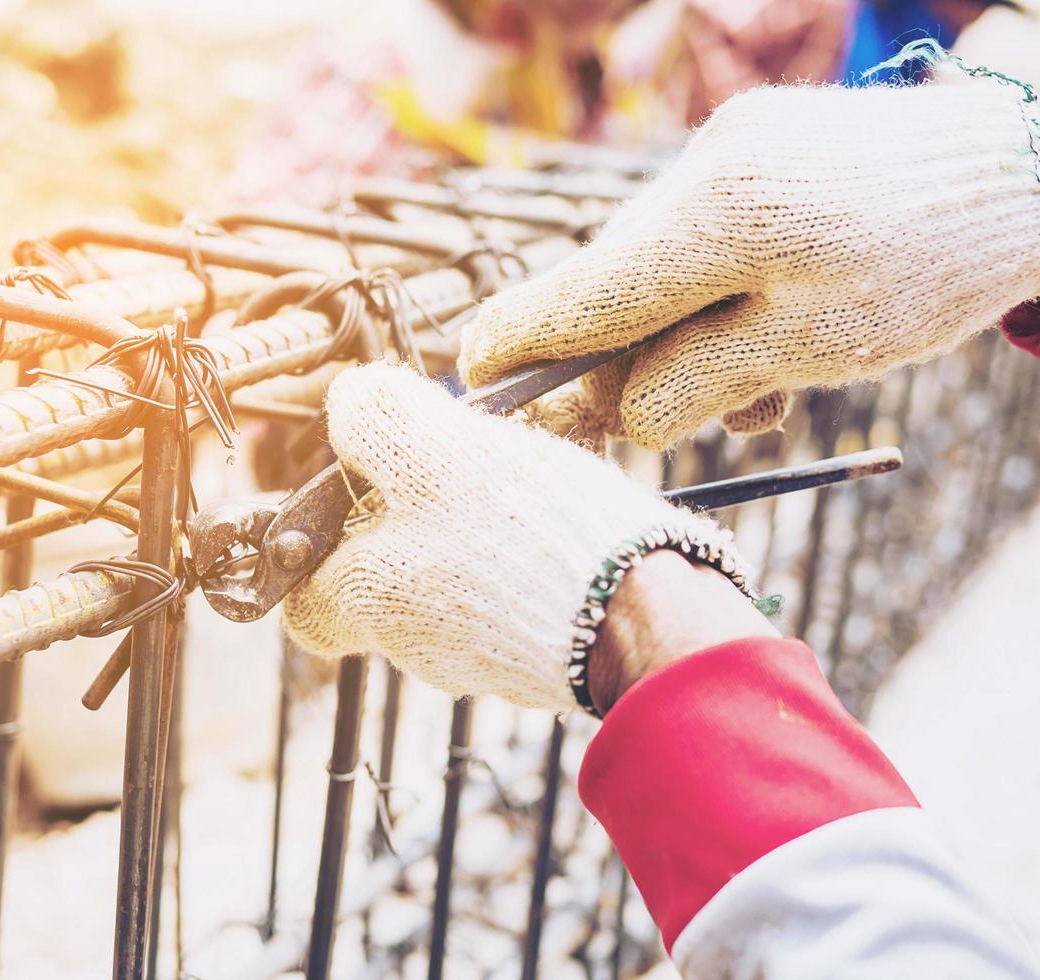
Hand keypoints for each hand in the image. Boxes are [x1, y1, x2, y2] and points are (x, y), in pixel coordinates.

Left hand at [280, 363, 751, 710]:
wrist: (643, 610)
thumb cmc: (529, 534)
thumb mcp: (433, 450)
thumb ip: (375, 419)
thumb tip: (349, 403)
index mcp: (370, 600)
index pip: (304, 605)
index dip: (312, 555)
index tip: (343, 506)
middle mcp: (416, 645)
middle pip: (383, 586)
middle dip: (411, 524)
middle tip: (454, 469)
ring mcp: (482, 658)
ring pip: (452, 586)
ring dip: (474, 531)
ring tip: (521, 479)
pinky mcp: (541, 654)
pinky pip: (511, 597)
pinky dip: (524, 556)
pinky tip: (559, 516)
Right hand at [459, 80, 1039, 449]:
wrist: (1023, 173)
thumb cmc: (932, 270)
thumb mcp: (812, 351)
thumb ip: (696, 384)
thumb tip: (617, 413)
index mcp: (719, 216)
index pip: (585, 291)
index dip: (521, 339)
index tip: (467, 375)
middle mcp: (706, 167)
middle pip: (611, 285)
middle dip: (608, 360)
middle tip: (614, 425)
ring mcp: (728, 148)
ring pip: (653, 267)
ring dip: (671, 338)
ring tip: (750, 395)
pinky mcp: (751, 146)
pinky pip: (694, 237)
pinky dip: (706, 297)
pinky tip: (762, 341)